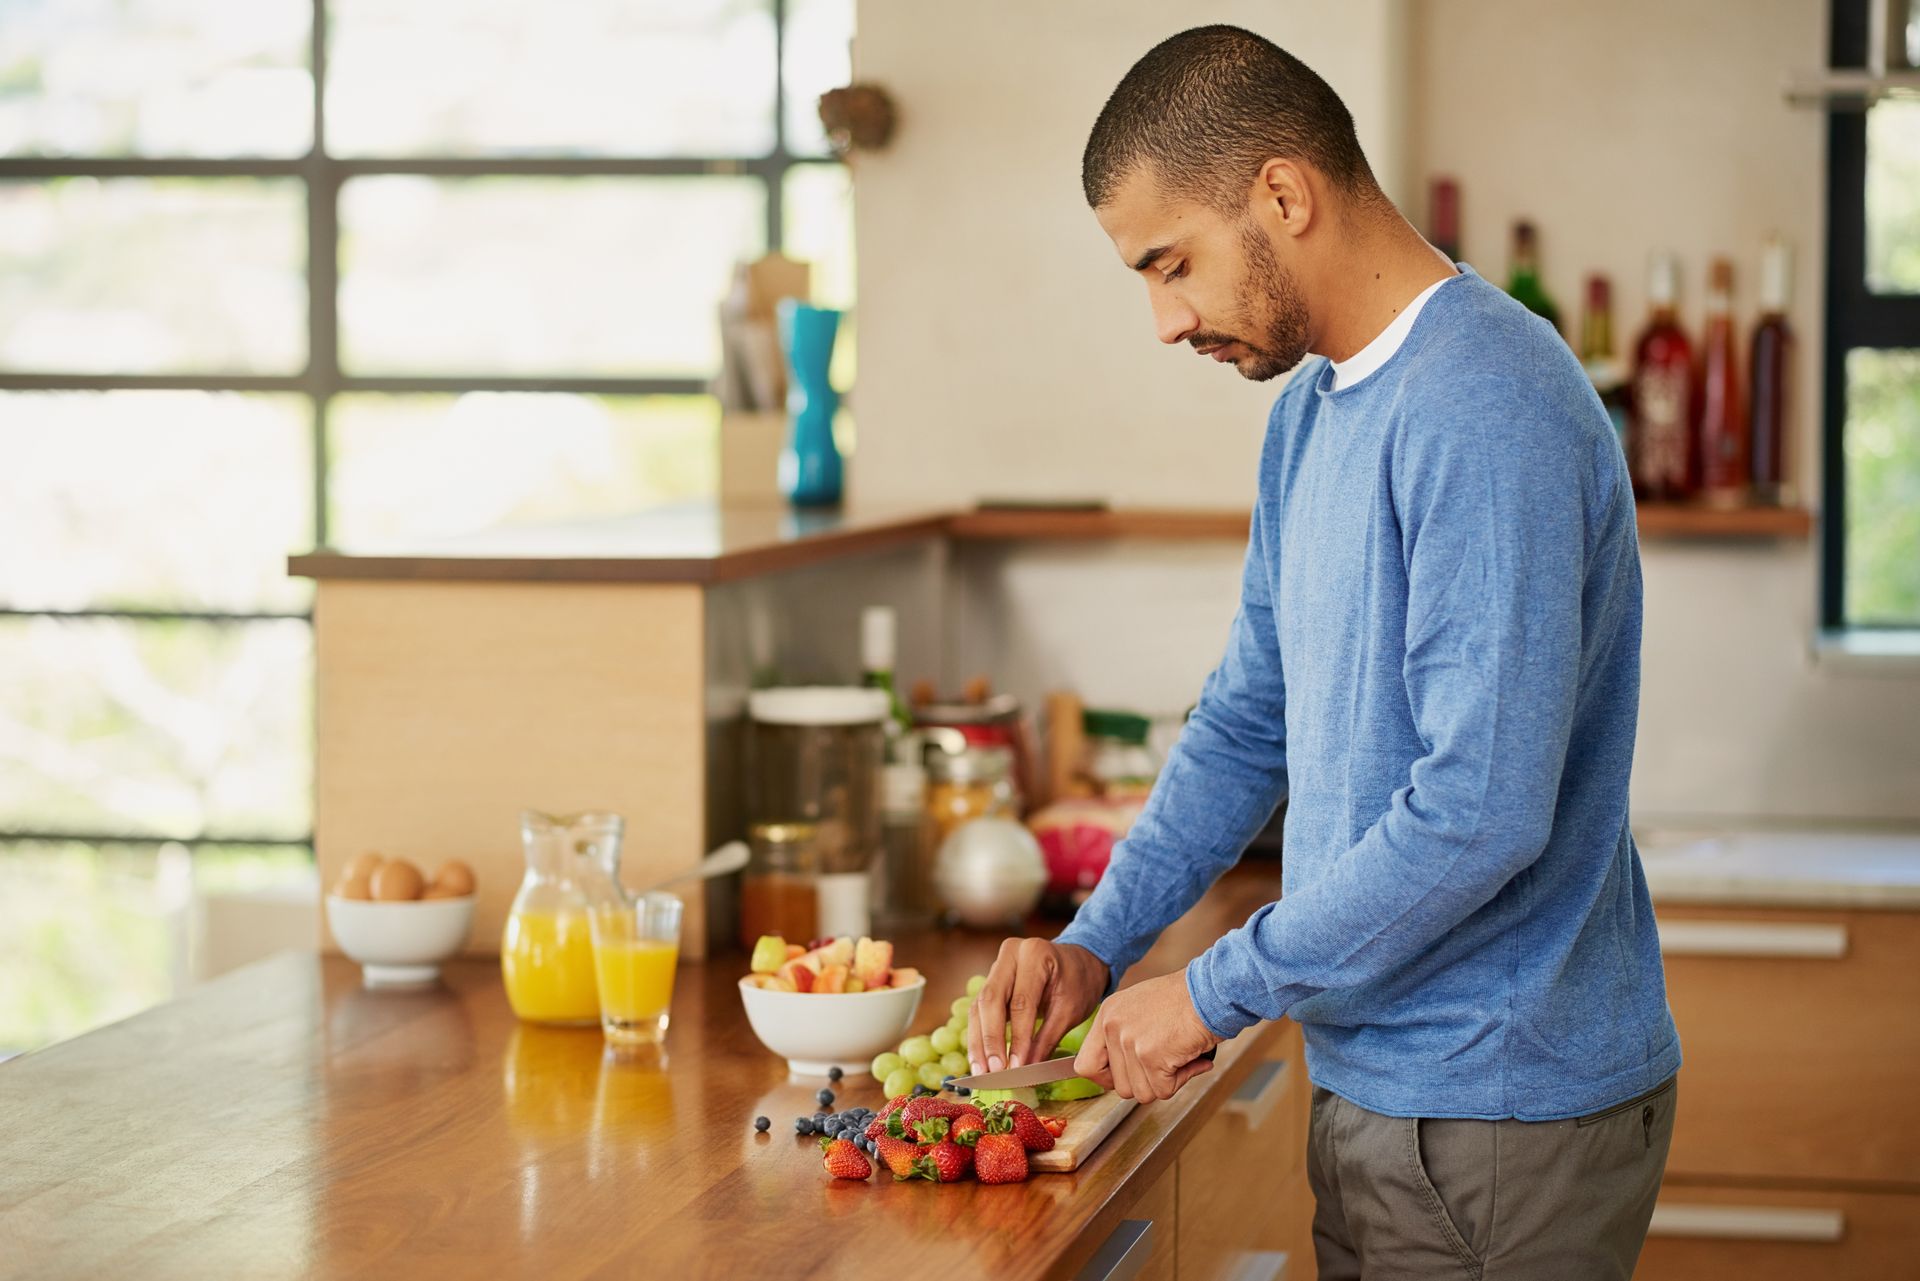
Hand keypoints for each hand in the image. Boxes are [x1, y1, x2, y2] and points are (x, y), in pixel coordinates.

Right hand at [968, 938, 1108, 1074]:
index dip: (1018, 1037)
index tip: (1017, 1067)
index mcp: (1035, 953)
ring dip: (979, 1042)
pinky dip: (979, 1036)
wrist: (1079, 963)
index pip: (1021, 1002)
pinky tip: (980, 1060)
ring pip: (979, 1006)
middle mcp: (1010, 954)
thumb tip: (1026, 1071)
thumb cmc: (1078, 983)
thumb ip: (1046, 1039)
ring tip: (982, 1072)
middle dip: (990, 1039)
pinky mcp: (990, 981)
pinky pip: (978, 1010)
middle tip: (994, 1070)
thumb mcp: (1070, 1011)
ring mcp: (996, 965)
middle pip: (991, 1000)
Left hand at [1073, 968, 1219, 1101]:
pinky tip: (1192, 1059)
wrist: (1211, 990)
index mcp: (1107, 1015)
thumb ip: (1127, 1036)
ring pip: (1141, 1092)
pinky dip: (1182, 1080)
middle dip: (1146, 1082)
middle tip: (1166, 1065)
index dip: (1106, 1079)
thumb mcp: (1141, 1008)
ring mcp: (1130, 1042)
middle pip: (1118, 1086)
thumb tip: (1124, 1074)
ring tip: (1181, 1057)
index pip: (1085, 1065)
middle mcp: (1112, 1027)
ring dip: (1166, 1082)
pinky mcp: (1150, 1056)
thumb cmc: (1185, 998)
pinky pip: (1163, 1091)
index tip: (1127, 1077)